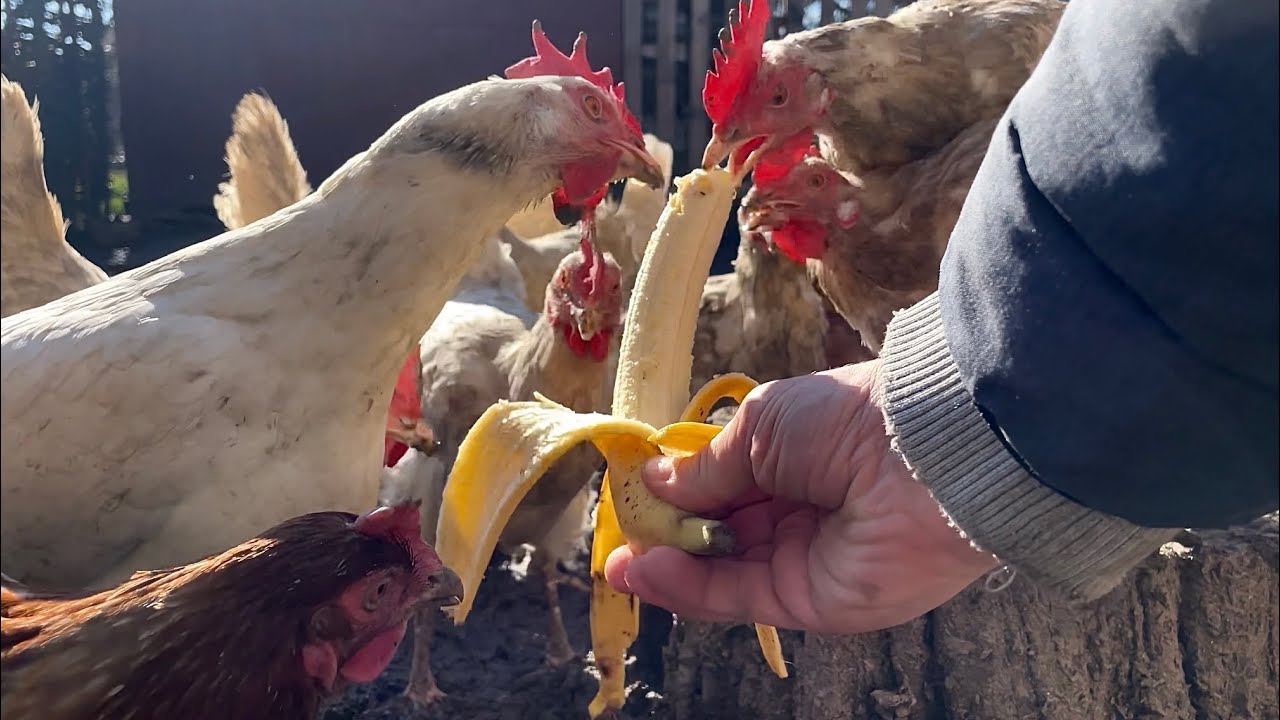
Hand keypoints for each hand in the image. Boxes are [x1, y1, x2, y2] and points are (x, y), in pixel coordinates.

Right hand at [604, 361, 998, 633]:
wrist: (920, 456)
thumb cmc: (843, 420)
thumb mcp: (761, 426)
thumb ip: (707, 465)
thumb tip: (655, 482)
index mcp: (787, 461)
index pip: (719, 484)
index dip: (675, 491)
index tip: (630, 493)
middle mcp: (792, 512)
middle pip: (715, 533)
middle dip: (663, 534)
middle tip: (617, 534)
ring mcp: (800, 559)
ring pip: (719, 572)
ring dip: (666, 567)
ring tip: (619, 561)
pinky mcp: (809, 601)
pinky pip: (738, 598)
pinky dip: (689, 589)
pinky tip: (647, 570)